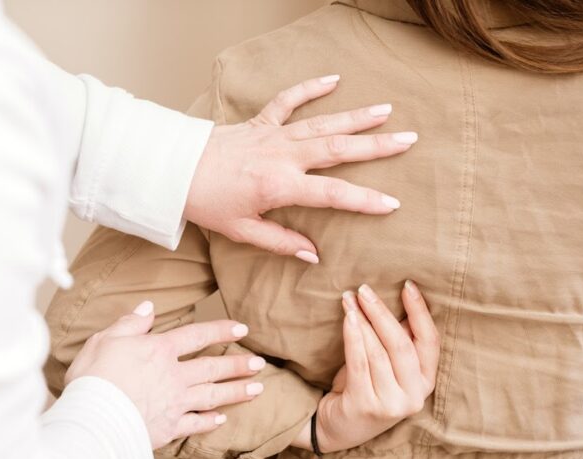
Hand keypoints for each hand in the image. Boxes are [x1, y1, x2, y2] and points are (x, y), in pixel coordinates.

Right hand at [66, 301, 266, 448]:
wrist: (92, 420)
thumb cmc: (94, 379)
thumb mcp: (105, 340)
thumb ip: (130, 323)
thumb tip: (147, 307)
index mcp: (159, 350)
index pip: (197, 335)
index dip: (221, 330)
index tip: (241, 329)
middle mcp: (174, 375)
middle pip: (213, 367)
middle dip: (238, 364)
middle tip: (259, 363)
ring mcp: (175, 403)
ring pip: (213, 395)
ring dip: (237, 391)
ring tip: (257, 389)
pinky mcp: (170, 428)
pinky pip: (197, 424)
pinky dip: (211, 421)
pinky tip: (222, 418)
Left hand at [184, 75, 417, 263]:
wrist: (173, 171)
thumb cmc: (206, 204)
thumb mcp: (242, 232)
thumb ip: (280, 243)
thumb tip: (314, 255)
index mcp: (280, 186)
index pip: (332, 194)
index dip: (364, 201)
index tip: (392, 204)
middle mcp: (282, 156)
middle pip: (337, 149)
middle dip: (376, 146)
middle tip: (408, 140)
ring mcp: (272, 135)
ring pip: (322, 123)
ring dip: (355, 116)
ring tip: (387, 111)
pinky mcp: (259, 122)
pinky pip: (289, 101)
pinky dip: (310, 88)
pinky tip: (334, 79)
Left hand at [293, 281, 439, 452]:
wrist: (337, 427)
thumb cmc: (364, 388)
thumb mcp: (388, 366)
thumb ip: (398, 340)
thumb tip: (402, 296)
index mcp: (426, 382)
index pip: (430, 341)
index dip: (420, 311)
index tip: (407, 285)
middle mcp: (414, 396)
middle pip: (402, 344)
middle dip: (382, 313)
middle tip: (365, 289)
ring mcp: (391, 404)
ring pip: (378, 352)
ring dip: (363, 320)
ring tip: (350, 299)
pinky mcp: (366, 406)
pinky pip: (359, 363)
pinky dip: (353, 337)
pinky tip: (348, 318)